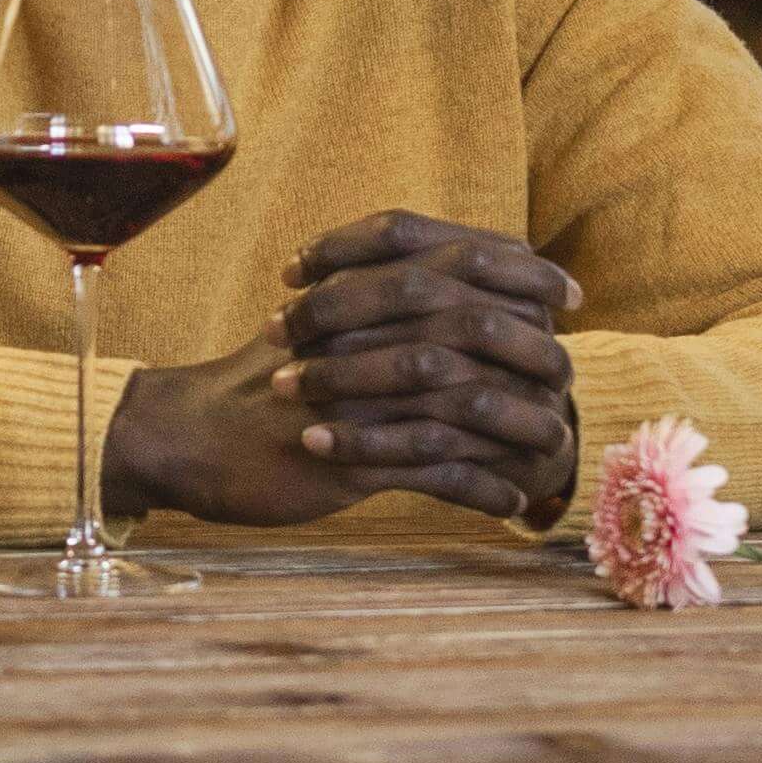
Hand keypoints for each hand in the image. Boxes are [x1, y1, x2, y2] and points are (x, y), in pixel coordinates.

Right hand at [99, 215, 579, 526]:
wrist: (192, 433)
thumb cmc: (268, 379)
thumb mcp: (325, 318)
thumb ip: (385, 294)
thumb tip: (468, 284)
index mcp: (358, 288)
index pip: (462, 260)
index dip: (522, 275)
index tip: (564, 295)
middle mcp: (360, 331)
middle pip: (475, 327)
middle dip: (535, 355)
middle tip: (570, 378)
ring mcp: (357, 395)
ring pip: (465, 403)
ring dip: (520, 429)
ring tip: (555, 450)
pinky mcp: (348, 458)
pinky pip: (435, 472)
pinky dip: (481, 487)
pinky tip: (510, 502)